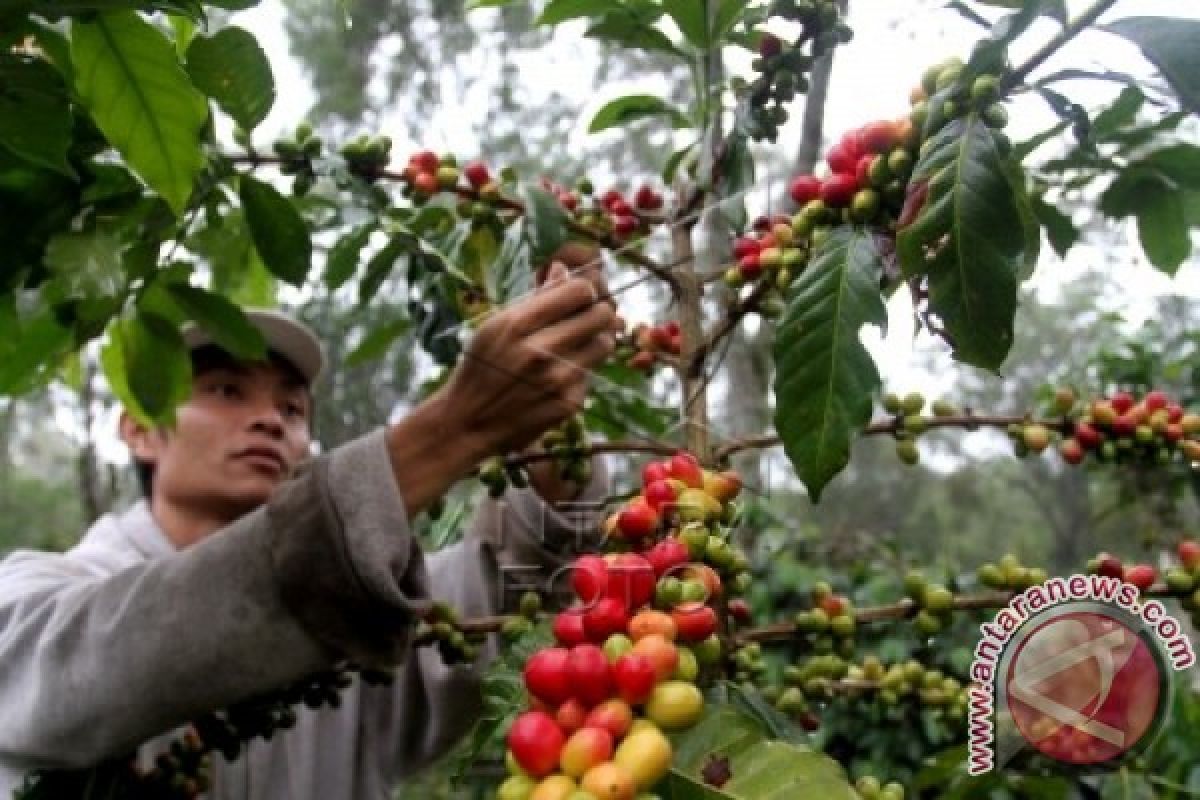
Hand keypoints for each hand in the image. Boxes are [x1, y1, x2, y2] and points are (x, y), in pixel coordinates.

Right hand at [432, 242, 621, 456]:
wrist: (468, 423)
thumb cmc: (481, 368)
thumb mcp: (495, 326)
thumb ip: (533, 299)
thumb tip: (562, 269)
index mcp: (518, 324)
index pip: (581, 291)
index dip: (584, 290)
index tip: (577, 296)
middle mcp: (540, 352)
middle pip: (601, 315)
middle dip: (597, 311)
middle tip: (586, 317)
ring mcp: (557, 380)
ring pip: (604, 344)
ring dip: (594, 340)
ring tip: (574, 345)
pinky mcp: (568, 403)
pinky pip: (591, 374)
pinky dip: (580, 372)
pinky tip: (558, 377)